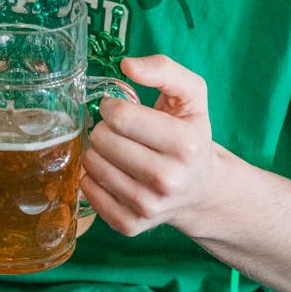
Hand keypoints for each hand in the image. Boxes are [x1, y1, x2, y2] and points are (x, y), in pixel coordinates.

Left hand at [80, 54, 214, 236]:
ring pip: (92, 165)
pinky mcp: (131, 225)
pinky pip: (89, 192)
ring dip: (97, 151)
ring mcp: (149, 206)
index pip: (120, 117)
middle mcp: (168, 179)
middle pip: (103, 140)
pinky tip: (111, 171)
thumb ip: (164, 69)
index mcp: (185, 144)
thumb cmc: (191, 133)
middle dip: (104, 128)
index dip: (111, 105)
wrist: (201, 189)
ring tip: (115, 150)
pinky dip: (93, 177)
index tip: (118, 107)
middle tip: (118, 131)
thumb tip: (127, 65)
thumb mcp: (191, 94)